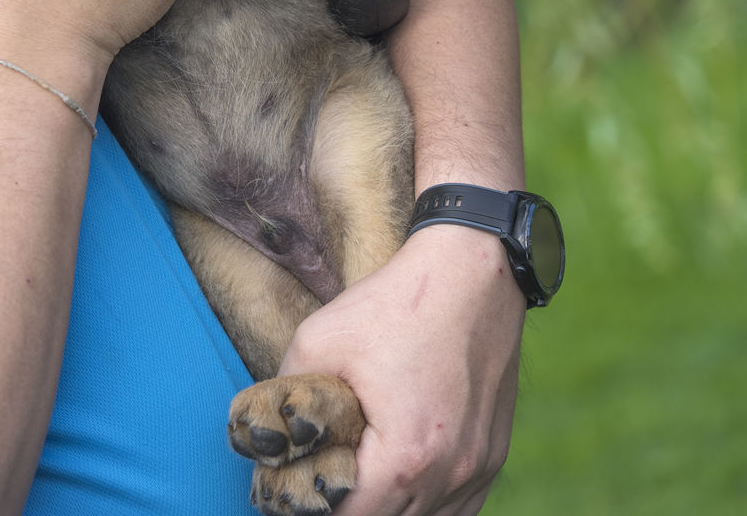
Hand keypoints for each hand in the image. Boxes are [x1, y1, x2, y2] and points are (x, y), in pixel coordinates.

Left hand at [278, 225, 524, 515]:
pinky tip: (403, 482)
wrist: (473, 270)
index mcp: (405, 457)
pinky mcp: (494, 453)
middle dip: (352, 510)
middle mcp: (450, 474)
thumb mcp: (320, 337)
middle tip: (324, 481)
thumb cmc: (398, 301)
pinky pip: (459, 508)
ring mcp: (478, 467)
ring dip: (391, 509)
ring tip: (361, 480)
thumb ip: (287, 390)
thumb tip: (269, 428)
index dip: (316, 508)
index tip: (295, 488)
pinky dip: (428, 504)